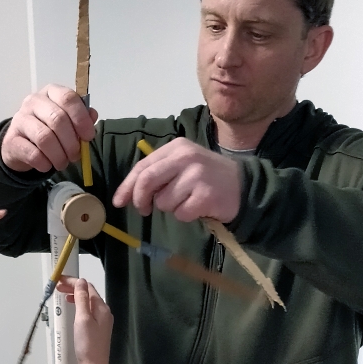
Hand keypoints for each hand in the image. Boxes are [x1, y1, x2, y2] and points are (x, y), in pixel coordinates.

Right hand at [1, 85, 97, 173]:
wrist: (21, 145)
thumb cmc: (48, 129)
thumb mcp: (67, 121)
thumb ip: (81, 118)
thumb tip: (92, 116)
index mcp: (51, 92)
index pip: (68, 98)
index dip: (81, 118)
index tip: (88, 136)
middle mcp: (33, 101)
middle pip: (57, 119)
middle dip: (71, 142)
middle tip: (76, 156)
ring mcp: (20, 119)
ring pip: (45, 138)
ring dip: (59, 156)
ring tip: (62, 163)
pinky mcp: (12, 140)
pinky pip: (33, 154)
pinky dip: (45, 163)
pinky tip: (47, 165)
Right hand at [57, 277, 112, 363]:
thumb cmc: (87, 344)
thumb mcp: (82, 318)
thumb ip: (82, 299)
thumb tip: (81, 282)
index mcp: (102, 308)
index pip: (88, 287)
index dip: (73, 281)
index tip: (59, 280)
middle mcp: (104, 312)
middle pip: (88, 293)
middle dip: (73, 287)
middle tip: (58, 286)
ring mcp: (101, 321)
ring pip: (87, 302)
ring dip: (75, 296)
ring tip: (62, 295)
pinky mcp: (97, 329)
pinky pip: (87, 311)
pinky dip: (78, 306)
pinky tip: (71, 309)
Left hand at [111, 138, 242, 222]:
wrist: (243, 186)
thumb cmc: (207, 177)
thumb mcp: (183, 165)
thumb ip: (158, 174)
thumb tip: (129, 194)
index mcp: (176, 147)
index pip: (142, 167)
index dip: (127, 186)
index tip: (119, 201)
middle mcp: (185, 158)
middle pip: (147, 182)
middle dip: (140, 200)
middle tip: (144, 210)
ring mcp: (196, 176)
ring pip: (163, 202)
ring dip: (171, 209)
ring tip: (188, 201)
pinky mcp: (205, 196)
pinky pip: (181, 214)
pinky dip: (186, 216)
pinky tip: (199, 207)